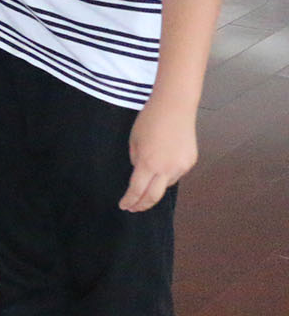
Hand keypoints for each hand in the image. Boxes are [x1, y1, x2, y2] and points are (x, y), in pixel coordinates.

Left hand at [121, 94, 196, 212]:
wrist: (175, 107)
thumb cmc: (149, 120)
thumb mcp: (134, 140)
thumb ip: (136, 160)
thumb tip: (139, 173)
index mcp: (148, 163)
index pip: (137, 190)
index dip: (130, 200)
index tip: (124, 206)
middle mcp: (167, 169)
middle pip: (154, 196)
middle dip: (142, 205)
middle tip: (133, 208)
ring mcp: (181, 167)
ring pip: (166, 185)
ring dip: (155, 187)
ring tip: (146, 186)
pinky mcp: (190, 162)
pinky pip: (176, 174)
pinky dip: (166, 175)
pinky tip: (162, 167)